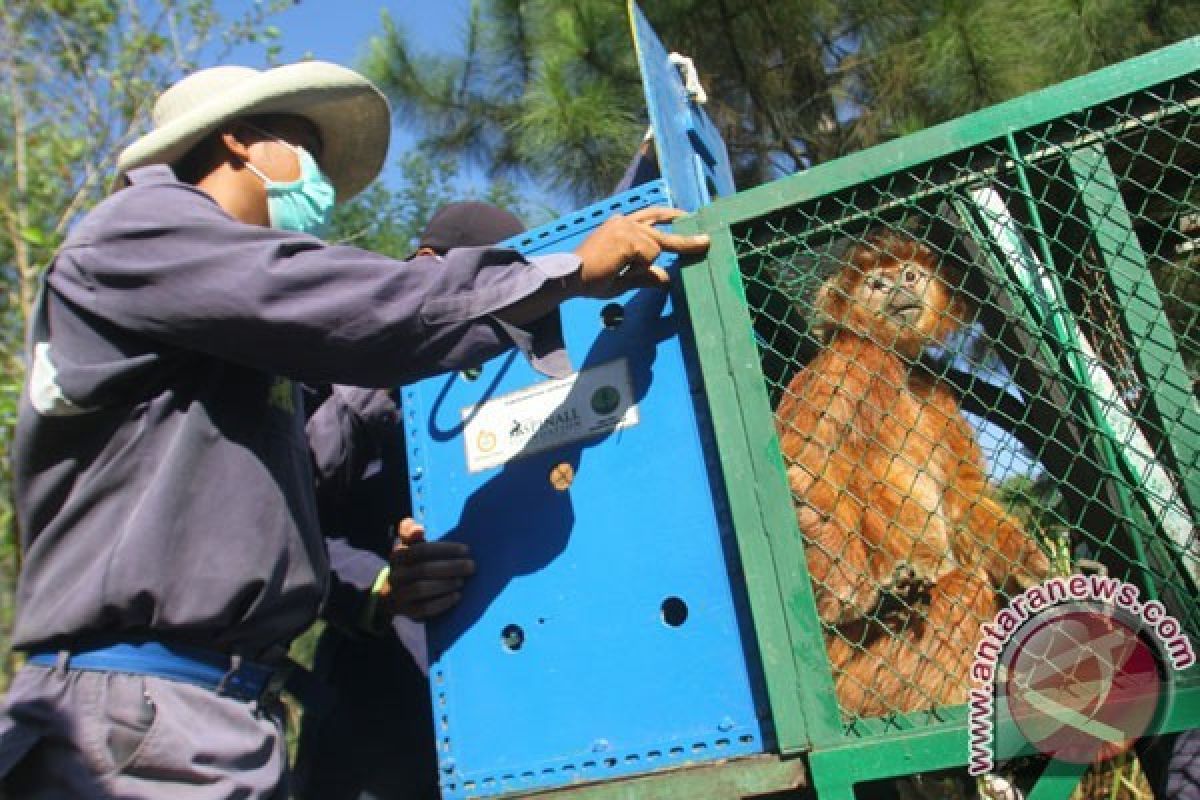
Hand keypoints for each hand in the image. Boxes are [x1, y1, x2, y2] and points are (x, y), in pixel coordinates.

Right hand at [383, 518, 474, 619]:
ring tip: (462, 582)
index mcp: (398, 555)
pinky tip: (457, 597)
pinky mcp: (406, 612)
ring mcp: (398, 595)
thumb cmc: (412, 564)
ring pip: (421, 589)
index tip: (466, 550)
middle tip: (471, 566)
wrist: (394, 594)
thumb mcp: (409, 546)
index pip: (420, 550)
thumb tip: (418, 529)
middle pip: (423, 570)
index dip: (444, 549)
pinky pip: (423, 609)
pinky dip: (442, 603)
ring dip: (445, 584)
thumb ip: (411, 532)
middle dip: (451, 567)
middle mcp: (395, 575)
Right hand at [572, 207, 709, 297]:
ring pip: (655, 248)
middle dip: (686, 238)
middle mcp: (624, 221)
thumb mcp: (624, 279)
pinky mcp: (628, 236)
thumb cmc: (590, 278)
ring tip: (616, 270)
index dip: (671, 217)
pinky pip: (649, 257)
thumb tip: (666, 278)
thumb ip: (646, 276)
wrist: (571, 276)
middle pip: (663, 226)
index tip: (686, 216)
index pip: (651, 216)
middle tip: (706, 241)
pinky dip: (636, 268)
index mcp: (619, 226)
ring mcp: (626, 227)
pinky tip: (617, 267)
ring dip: (640, 266)